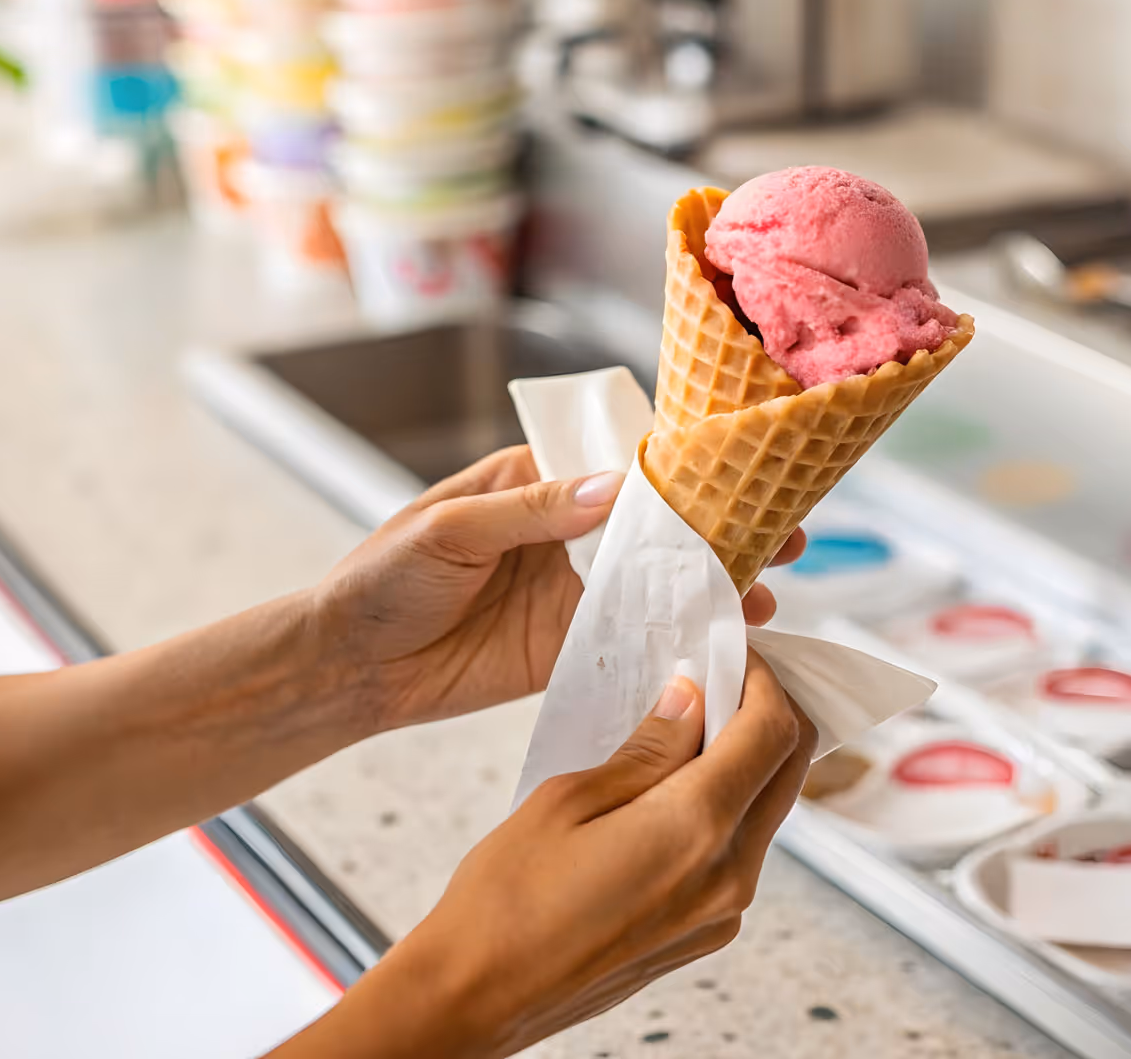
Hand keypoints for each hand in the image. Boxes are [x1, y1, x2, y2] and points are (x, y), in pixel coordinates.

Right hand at [275, 653, 816, 1058]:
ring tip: (688, 727)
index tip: (732, 653)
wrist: (476, 994)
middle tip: (722, 678)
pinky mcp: (705, 934)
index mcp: (696, 830)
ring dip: (746, 760)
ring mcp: (721, 913)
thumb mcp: (569, 798)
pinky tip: (673, 787)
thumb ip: (646, 748)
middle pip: (788, 770)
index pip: (772, 731)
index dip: (762, 679)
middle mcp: (727, 877)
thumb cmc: (504, 901)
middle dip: (767, 712)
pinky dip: (725, 807)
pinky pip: (739, 853)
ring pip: (767, 811)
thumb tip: (691, 700)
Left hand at [310, 446, 804, 734]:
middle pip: (656, 524)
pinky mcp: (566, 648)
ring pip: (656, 582)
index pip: (620, 463)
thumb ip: (532, 512)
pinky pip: (632, 639)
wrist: (345, 668)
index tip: (742, 470)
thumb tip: (612, 488)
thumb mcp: (449, 531)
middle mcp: (563, 532)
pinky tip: (722, 643)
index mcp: (534, 481)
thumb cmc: (380, 579)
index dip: (683, 467)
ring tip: (768, 593)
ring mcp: (570, 592)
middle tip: (786, 534)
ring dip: (711, 586)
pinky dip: (677, 640)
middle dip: (721, 527)